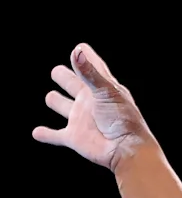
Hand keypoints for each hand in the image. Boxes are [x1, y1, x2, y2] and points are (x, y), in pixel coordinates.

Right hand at [32, 43, 152, 170]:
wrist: (127, 149)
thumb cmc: (123, 119)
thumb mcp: (107, 92)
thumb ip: (89, 72)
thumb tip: (76, 52)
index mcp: (99, 86)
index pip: (90, 65)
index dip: (84, 55)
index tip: (80, 48)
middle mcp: (88, 101)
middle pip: (71, 83)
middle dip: (64, 76)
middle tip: (57, 72)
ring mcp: (80, 119)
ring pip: (62, 106)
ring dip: (56, 101)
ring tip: (51, 98)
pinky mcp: (74, 137)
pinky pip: (55, 136)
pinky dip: (46, 135)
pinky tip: (37, 133)